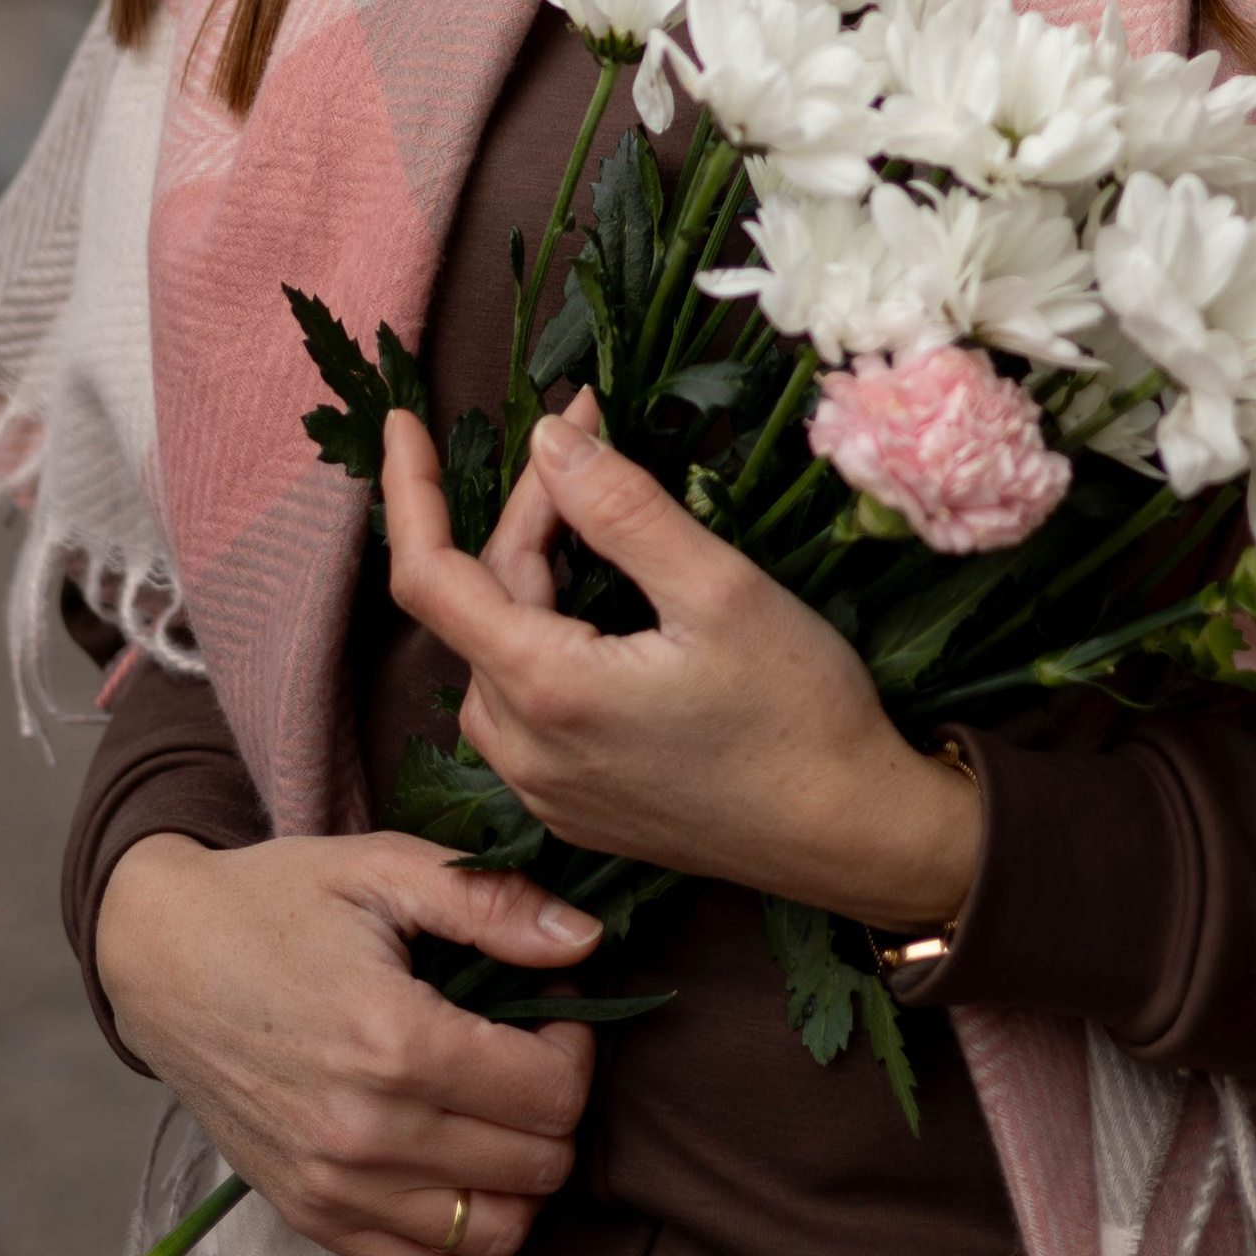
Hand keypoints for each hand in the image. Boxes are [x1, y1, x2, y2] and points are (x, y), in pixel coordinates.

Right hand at [93, 827, 598, 1255]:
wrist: (162, 957)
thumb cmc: (277, 902)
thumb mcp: (383, 866)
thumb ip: (491, 901)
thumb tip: (586, 936)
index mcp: (395, 1040)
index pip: (551, 1095)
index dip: (576, 1046)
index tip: (552, 1006)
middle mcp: (366, 1133)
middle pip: (537, 1168)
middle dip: (557, 1105)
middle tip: (529, 1049)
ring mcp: (334, 1188)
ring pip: (494, 1234)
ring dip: (522, 1176)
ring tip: (499, 1107)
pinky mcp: (309, 1216)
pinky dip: (464, 1232)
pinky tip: (457, 1161)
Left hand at [382, 404, 981, 933]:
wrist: (853, 835)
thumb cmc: (799, 710)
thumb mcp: (718, 587)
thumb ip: (620, 508)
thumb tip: (548, 438)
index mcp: (546, 690)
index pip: (428, 577)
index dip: (407, 491)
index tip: (402, 420)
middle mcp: (523, 751)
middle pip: (482, 602)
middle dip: (528, 511)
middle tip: (597, 437)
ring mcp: (546, 791)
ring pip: (499, 651)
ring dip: (534, 574)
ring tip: (598, 516)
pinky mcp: (576, 810)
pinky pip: (527, 704)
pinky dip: (547, 632)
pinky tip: (604, 604)